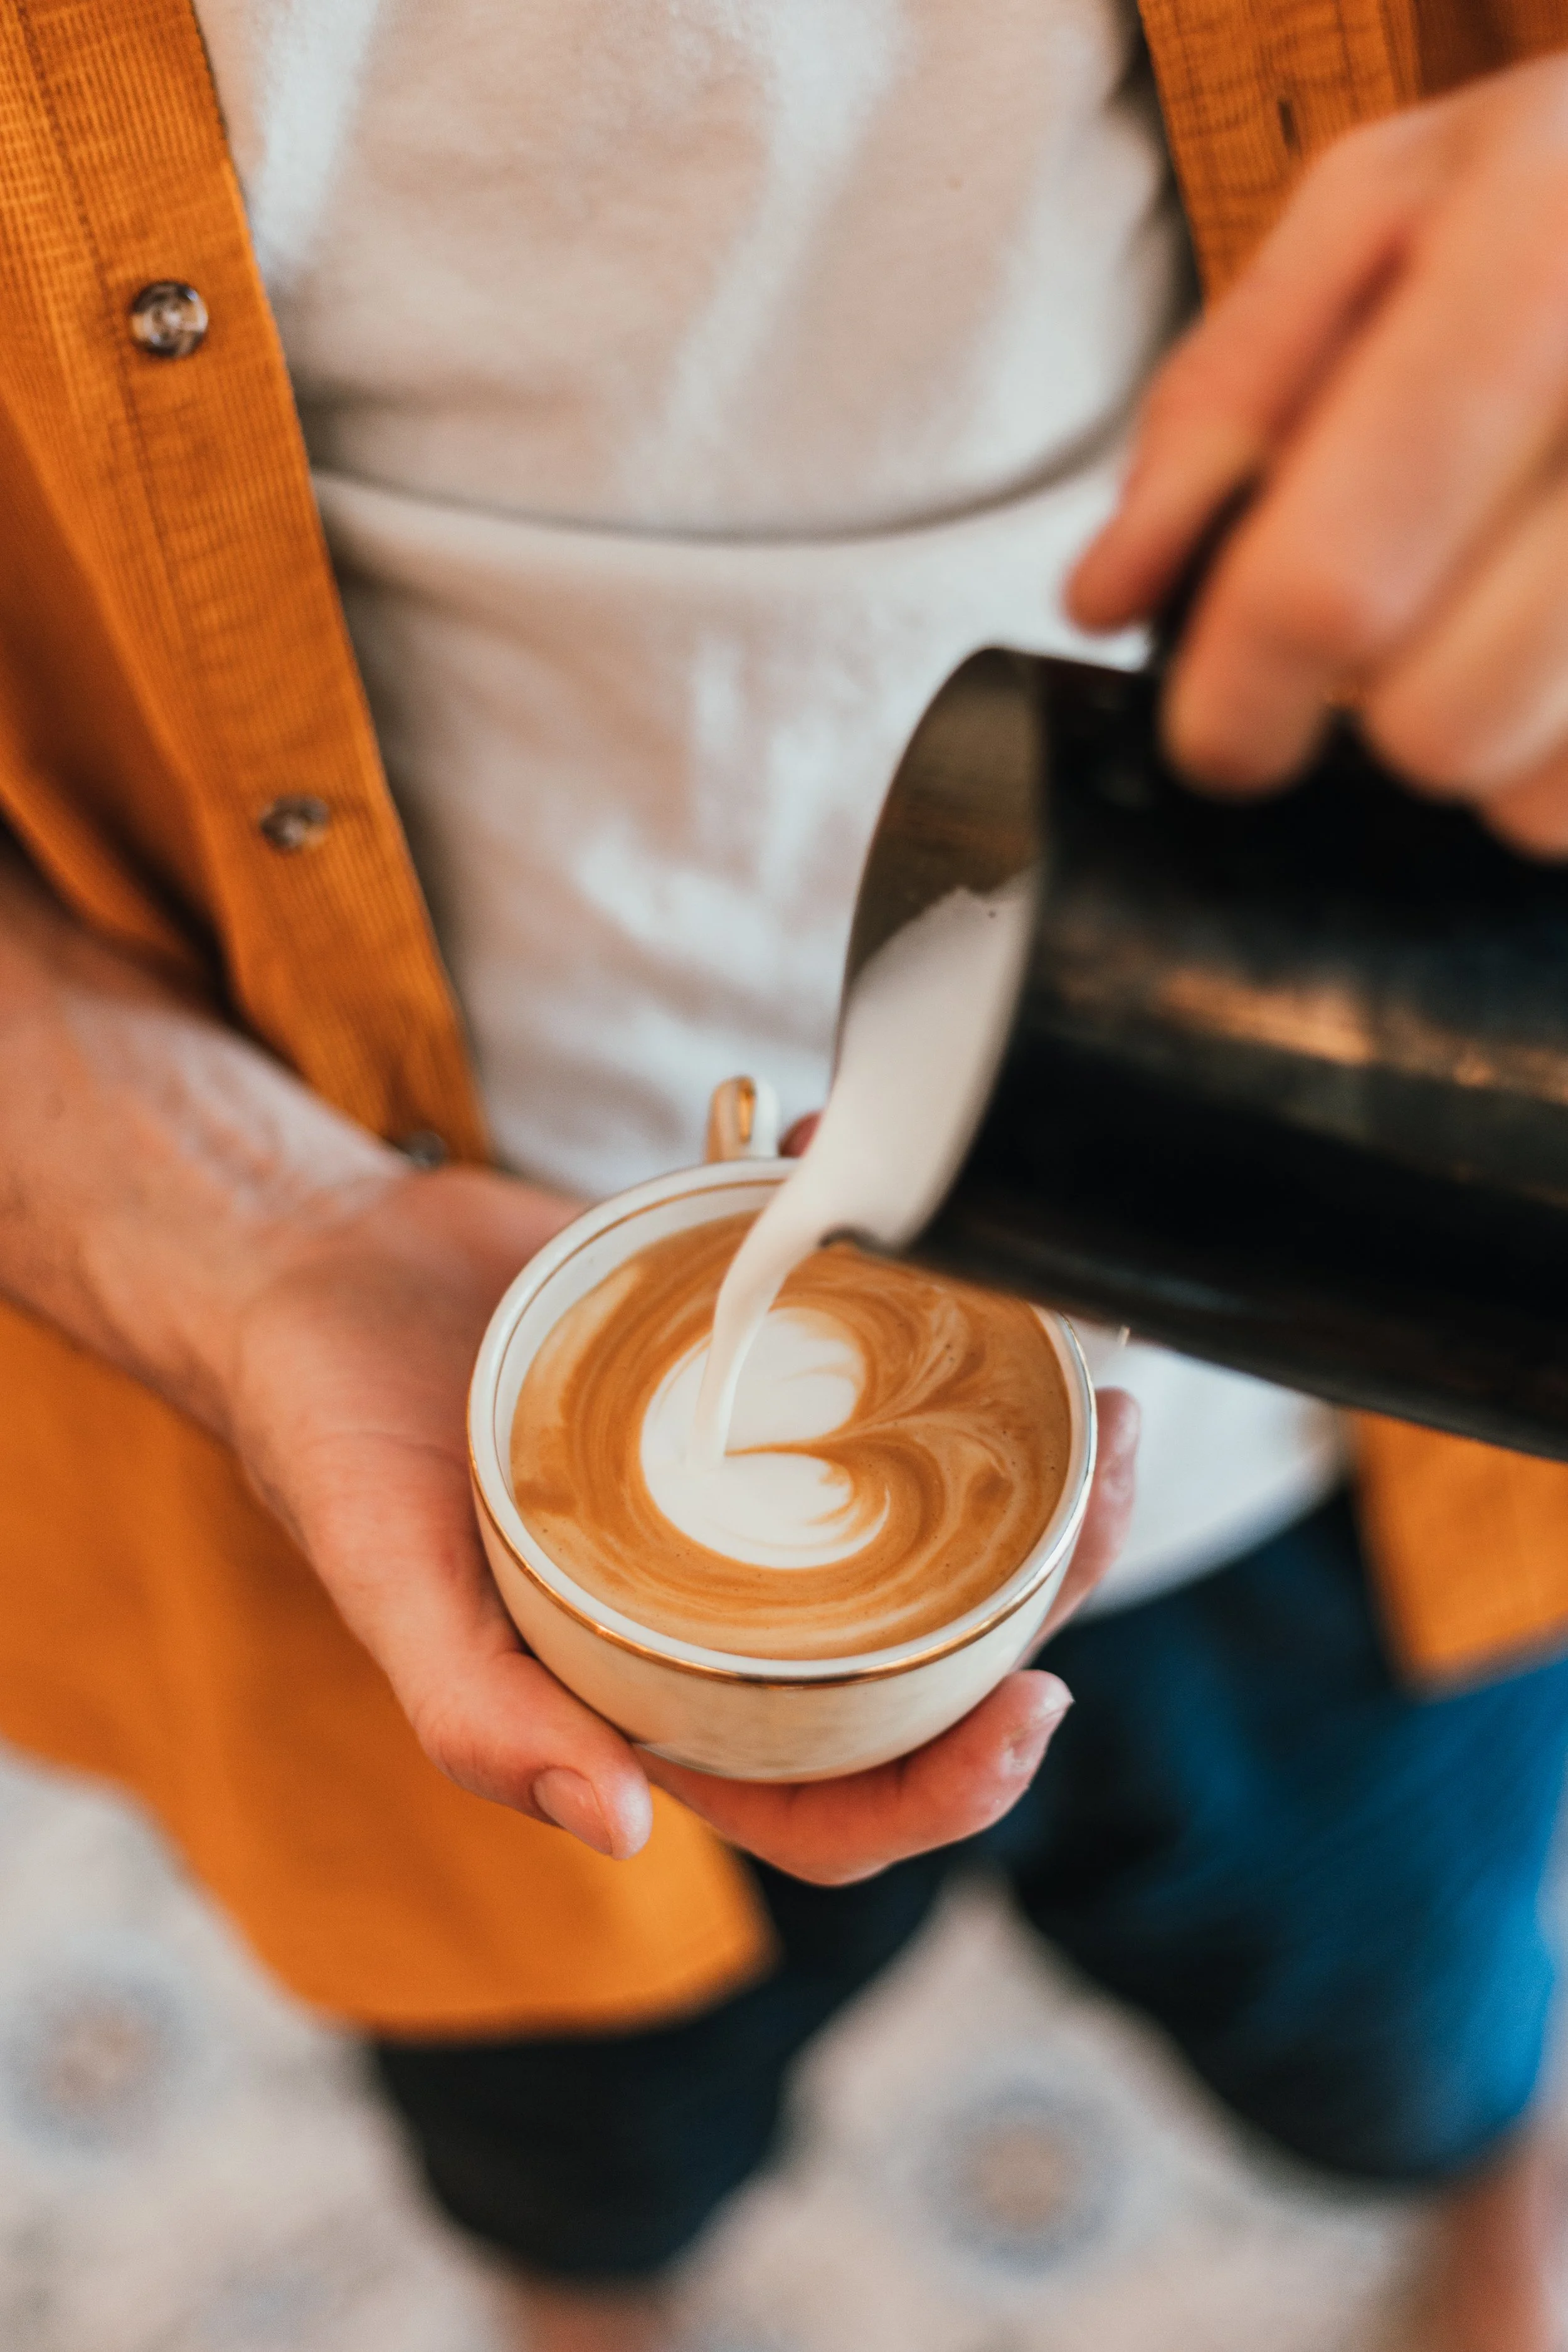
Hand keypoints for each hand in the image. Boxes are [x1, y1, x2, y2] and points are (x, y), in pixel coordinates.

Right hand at [228, 1161, 1137, 1883]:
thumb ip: (482, 1714)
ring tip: (1082, 1359)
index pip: (836, 1794)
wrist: (315, 1271)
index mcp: (665, 1689)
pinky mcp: (751, 1352)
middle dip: (1047, 1577)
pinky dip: (895, 1267)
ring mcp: (753, 1471)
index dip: (950, 1784)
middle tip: (1108, 1464)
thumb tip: (621, 1829)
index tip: (1040, 1704)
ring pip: (936, 1495)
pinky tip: (892, 1197)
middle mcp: (734, 1594)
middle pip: (932, 1637)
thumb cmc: (336, 1446)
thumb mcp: (387, 1584)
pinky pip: (861, 1336)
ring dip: (1027, 1436)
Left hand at [1069, 54, 1567, 853]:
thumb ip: (1228, 395)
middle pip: (1444, 721)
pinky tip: (1565, 648)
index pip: (1333, 581)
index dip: (1241, 697)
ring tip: (1513, 619)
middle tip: (1403, 638)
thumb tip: (1112, 595)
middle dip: (1386, 717)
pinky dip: (1567, 755)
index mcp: (1535, 262)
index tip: (1220, 733)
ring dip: (1498, 749)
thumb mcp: (1387, 211)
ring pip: (1544, 794)